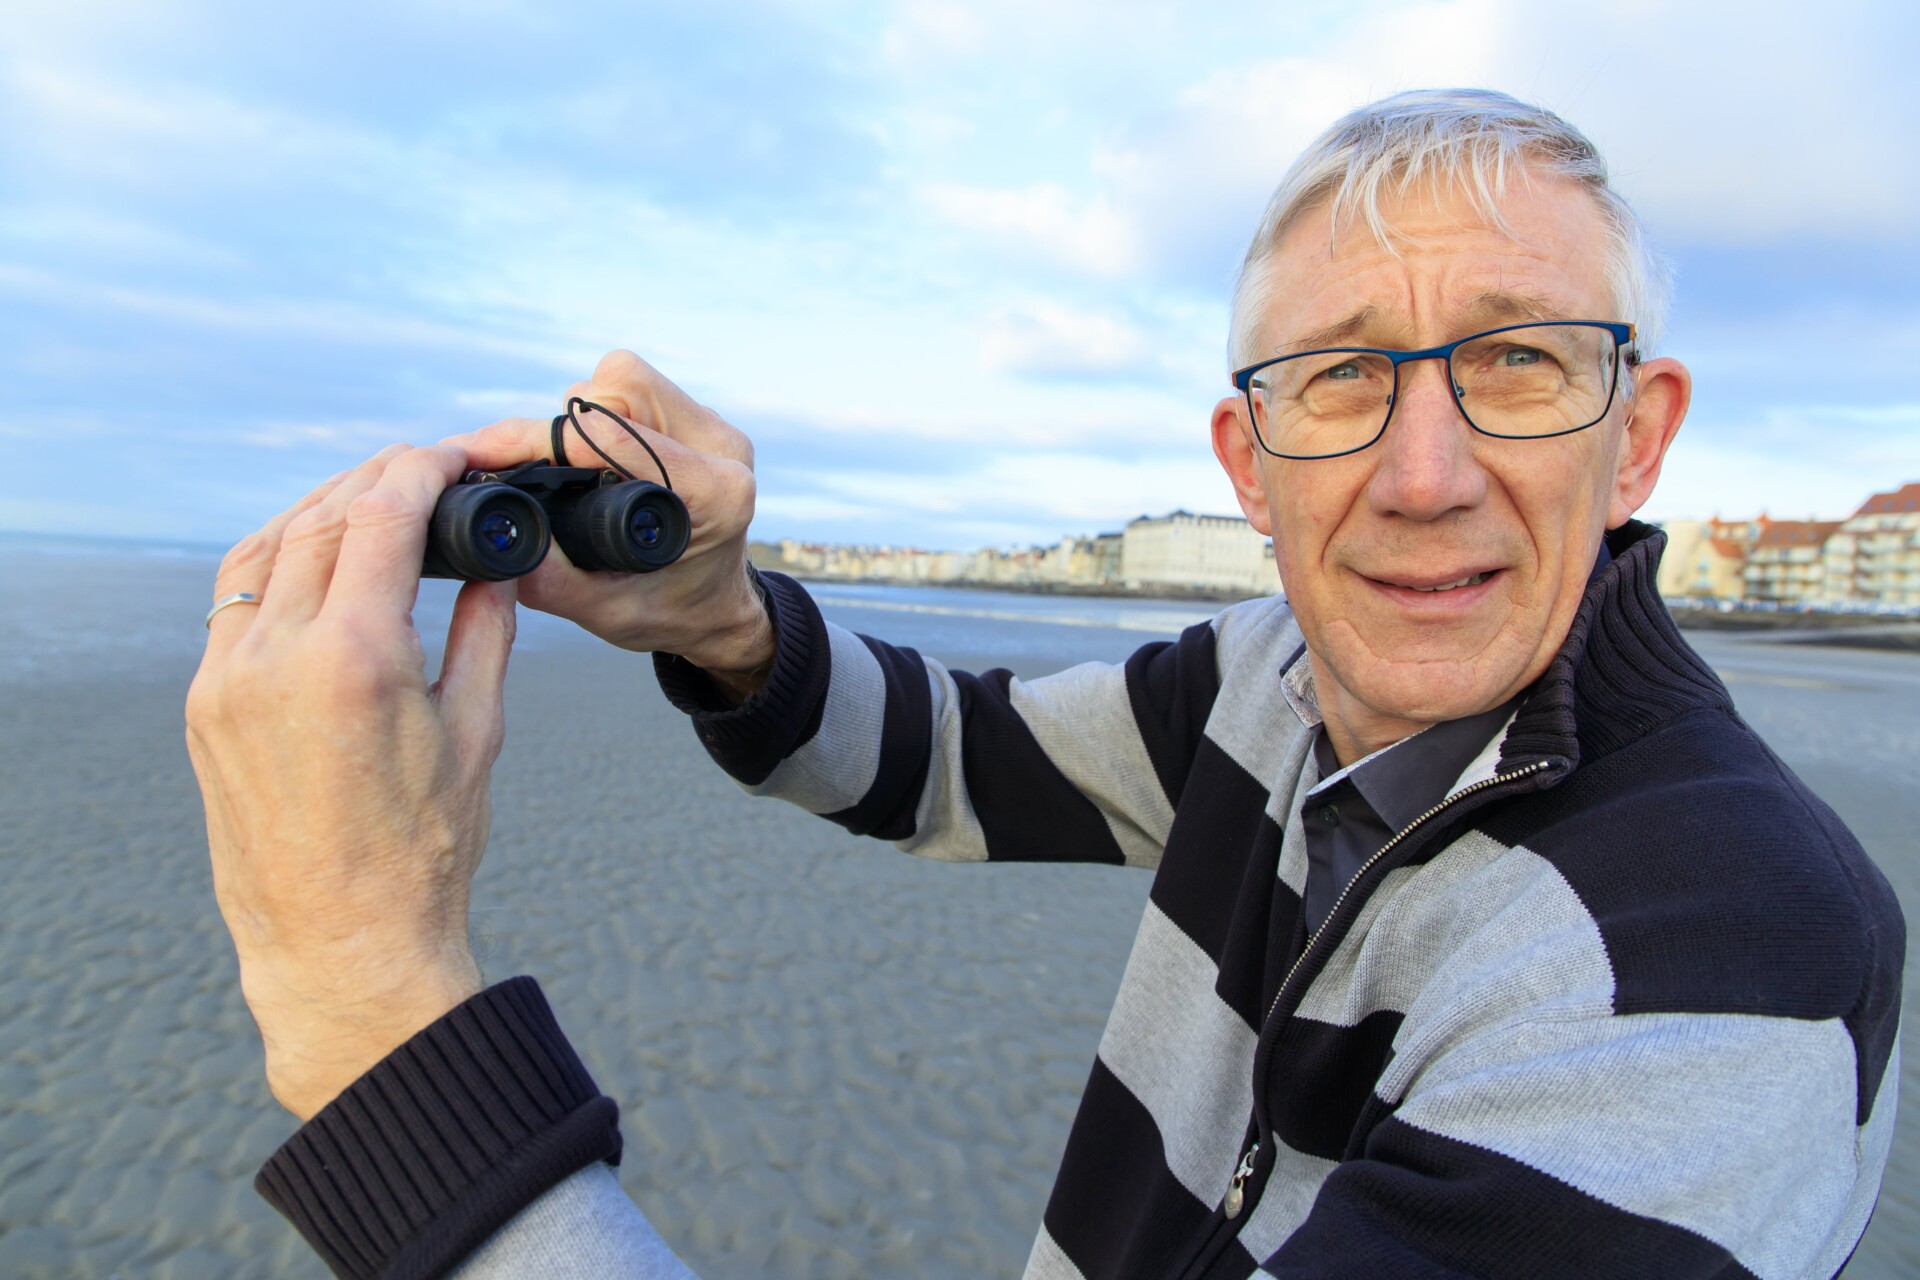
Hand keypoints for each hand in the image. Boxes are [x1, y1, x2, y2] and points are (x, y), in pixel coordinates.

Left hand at [185, 444, 514, 1119]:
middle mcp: (275, 657)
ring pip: (267, 548)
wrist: (342, 941)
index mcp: (355, 660)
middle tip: (426, 469)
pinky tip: (317, 558)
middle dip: (378, 479)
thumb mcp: (476, 730)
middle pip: (323, 518)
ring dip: (322, 508)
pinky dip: (278, 558)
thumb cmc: (424, 848)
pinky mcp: (205, 704)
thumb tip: (496, 565)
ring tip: (372, 500)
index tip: (453, 455)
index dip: (422, 469)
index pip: (382, 517)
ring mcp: (227, 679)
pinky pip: (234, 598)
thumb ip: (486, 631)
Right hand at [444, 350, 772, 697]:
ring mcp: (713, 429)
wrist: (715, 612)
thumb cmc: (670, 614)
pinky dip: (600, 417)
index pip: (613, 434)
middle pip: (620, 387)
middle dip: (564, 422)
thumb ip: (549, 577)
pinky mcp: (700, 422)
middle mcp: (722, 449)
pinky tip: (592, 460)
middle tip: (532, 467)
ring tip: (570, 470)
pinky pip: (635, 392)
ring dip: (582, 417)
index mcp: (715, 493)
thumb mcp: (605, 612)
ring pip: (624, 380)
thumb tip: (491, 528)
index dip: (538, 439)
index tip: (488, 455)